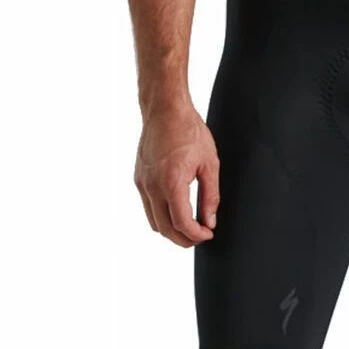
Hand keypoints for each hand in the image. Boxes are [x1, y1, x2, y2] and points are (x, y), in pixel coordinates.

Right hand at [134, 102, 219, 246]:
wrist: (165, 110)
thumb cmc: (189, 131)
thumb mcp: (209, 164)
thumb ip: (210, 196)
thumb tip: (210, 221)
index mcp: (172, 182)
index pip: (182, 223)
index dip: (196, 235)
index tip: (208, 234)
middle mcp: (152, 186)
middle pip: (165, 229)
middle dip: (183, 239)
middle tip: (200, 236)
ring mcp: (142, 183)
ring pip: (153, 221)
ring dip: (171, 230)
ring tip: (190, 226)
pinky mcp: (138, 179)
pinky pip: (148, 207)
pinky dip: (161, 216)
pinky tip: (176, 210)